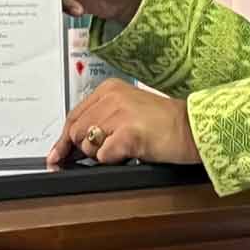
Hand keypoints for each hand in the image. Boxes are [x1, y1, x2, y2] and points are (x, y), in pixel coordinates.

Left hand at [45, 79, 200, 166]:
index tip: (57, 156)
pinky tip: (132, 151)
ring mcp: (119, 113)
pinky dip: (115, 160)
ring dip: (102, 154)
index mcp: (108, 89)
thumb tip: (68, 148)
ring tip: (125, 147)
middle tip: (107, 151)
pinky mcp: (128, 132)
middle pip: (76, 132)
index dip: (64, 140)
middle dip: (85, 149)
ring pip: (87, 145)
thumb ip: (99, 122)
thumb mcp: (126, 113)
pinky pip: (104, 156)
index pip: (73, 116)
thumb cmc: (164, 124)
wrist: (192, 128)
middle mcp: (111, 97)